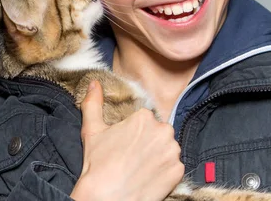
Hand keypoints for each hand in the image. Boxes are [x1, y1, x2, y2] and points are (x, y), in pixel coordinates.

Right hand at [70, 81, 184, 200]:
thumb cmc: (97, 165)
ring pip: (168, 149)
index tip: (126, 146)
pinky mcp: (178, 171)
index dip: (135, 134)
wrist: (105, 198)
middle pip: (159, 134)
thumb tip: (94, 82)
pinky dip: (165, 173)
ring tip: (141, 168)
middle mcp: (163, 130)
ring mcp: (173, 151)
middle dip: (149, 143)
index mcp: (145, 117)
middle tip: (133, 158)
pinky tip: (150, 178)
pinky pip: (174, 168)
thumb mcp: (92, 130)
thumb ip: (94, 103)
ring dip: (159, 156)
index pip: (145, 121)